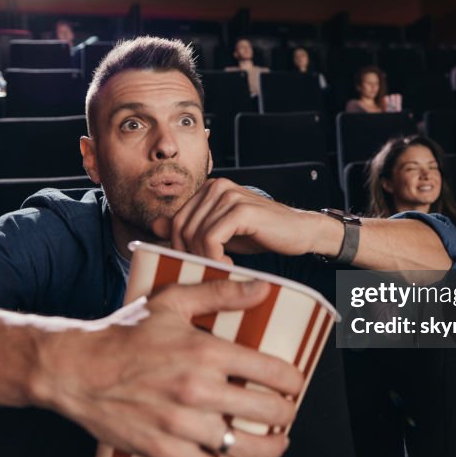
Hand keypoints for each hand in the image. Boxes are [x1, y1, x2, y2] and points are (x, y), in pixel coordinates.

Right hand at [30, 279, 303, 456]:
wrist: (75, 369)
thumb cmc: (123, 333)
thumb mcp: (171, 302)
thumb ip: (220, 293)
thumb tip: (262, 287)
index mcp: (206, 351)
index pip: (273, 371)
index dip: (293, 381)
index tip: (293, 384)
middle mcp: (199, 389)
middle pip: (267, 411)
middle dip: (286, 414)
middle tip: (286, 412)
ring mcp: (183, 424)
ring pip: (247, 446)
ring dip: (273, 449)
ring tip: (278, 444)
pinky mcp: (166, 451)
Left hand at [152, 178, 335, 262]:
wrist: (298, 231)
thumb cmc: (259, 234)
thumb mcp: (220, 234)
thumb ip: (190, 228)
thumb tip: (157, 226)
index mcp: (207, 189)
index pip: (175, 221)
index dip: (180, 248)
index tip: (197, 264)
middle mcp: (214, 186)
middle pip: (180, 228)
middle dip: (190, 254)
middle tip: (209, 269)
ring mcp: (228, 194)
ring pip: (194, 235)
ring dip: (205, 259)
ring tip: (223, 268)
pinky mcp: (240, 209)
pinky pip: (211, 238)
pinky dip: (215, 257)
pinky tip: (230, 265)